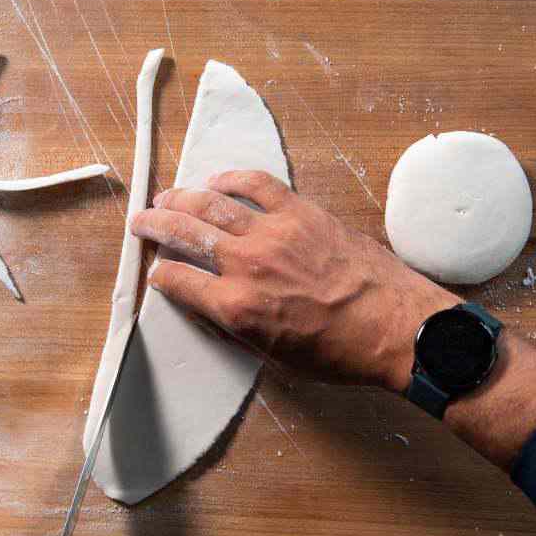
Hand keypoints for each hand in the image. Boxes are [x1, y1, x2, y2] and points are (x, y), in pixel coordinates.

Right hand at [133, 169, 458, 390]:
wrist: (394, 325)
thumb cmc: (339, 351)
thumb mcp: (274, 356)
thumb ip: (237, 326)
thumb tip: (213, 305)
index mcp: (236, 308)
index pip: (178, 282)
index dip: (161, 276)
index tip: (157, 271)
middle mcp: (247, 264)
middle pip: (185, 234)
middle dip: (156, 225)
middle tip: (141, 220)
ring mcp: (274, 232)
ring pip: (213, 204)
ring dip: (183, 198)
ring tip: (167, 197)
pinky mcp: (302, 211)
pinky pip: (258, 184)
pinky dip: (233, 178)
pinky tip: (218, 180)